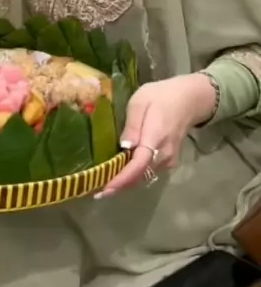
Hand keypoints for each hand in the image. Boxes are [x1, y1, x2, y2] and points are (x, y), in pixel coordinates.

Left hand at [95, 73, 217, 197]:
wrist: (188, 99)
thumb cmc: (161, 96)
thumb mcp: (140, 102)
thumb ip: (132, 125)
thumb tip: (124, 146)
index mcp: (155, 138)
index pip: (138, 165)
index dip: (121, 179)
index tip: (105, 189)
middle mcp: (164, 155)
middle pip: (140, 176)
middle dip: (119, 185)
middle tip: (97, 189)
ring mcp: (169, 160)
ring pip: (144, 176)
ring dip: (126, 181)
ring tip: (105, 181)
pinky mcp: (170, 161)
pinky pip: (149, 171)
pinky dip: (135, 174)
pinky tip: (122, 171)